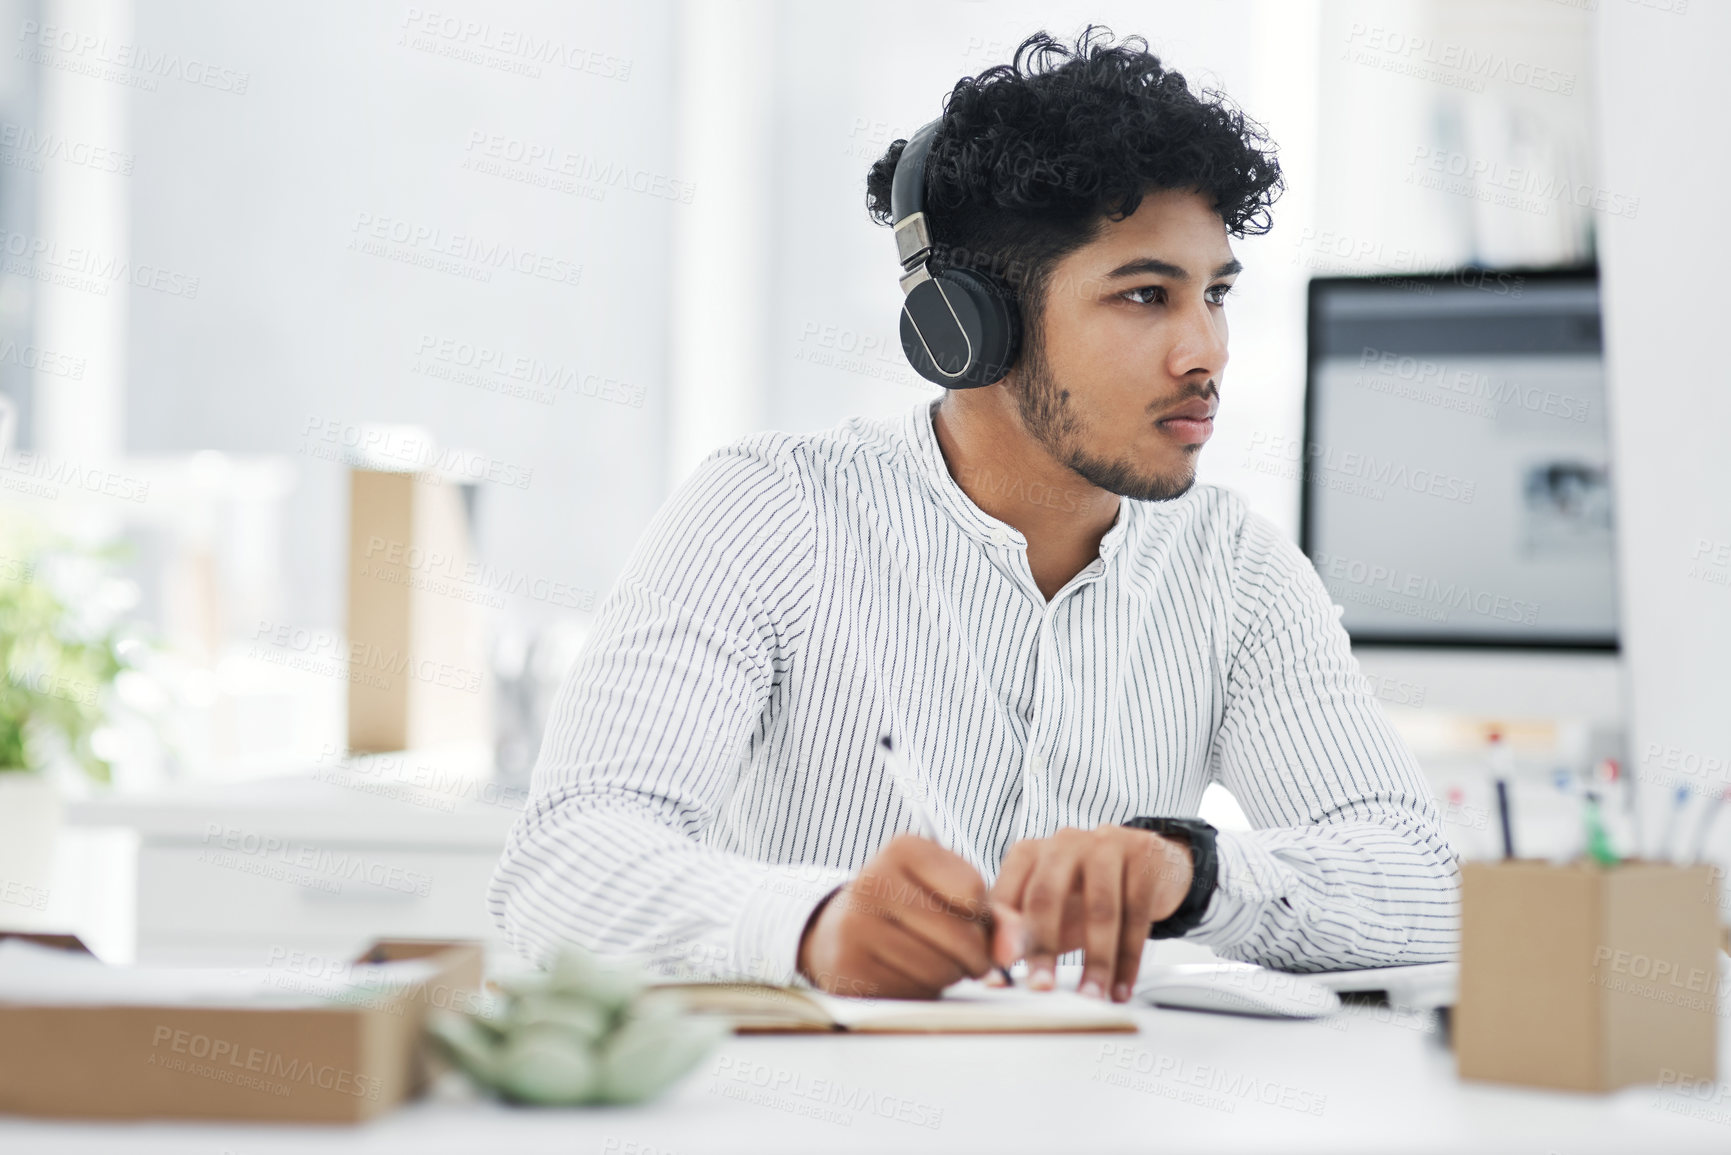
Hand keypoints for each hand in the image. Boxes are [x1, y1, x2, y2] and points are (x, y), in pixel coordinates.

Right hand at [797, 835, 1024, 998]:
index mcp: (902, 849)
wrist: (841, 930)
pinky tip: (909, 973)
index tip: (967, 914)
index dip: (982, 913)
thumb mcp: (949, 891)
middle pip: (961, 935)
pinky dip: (923, 990)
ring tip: (934, 959)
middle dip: (975, 954)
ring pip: (941, 969)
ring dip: (950, 974)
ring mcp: (856, 925)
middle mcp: (873, 881)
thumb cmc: (910, 907)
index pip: (973, 891)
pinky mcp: (850, 967)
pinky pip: (914, 991)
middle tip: (964, 952)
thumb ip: (993, 915)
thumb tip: (1009, 952)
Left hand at [989, 826, 1191, 1001]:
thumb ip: (1019, 934)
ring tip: (1090, 998)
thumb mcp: (1048, 908)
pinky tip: (1121, 988)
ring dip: (1096, 962)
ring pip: (1101, 911)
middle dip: (1043, 947)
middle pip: (1047, 896)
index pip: (1007, 896)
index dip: (1000, 938)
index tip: (998, 977)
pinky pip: (1137, 915)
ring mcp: (1106, 845)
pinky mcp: (1143, 856)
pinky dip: (1128, 960)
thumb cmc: (1085, 892)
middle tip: (1041, 988)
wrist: (1146, 863)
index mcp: (1029, 852)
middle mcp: (1064, 842)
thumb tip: (995, 978)